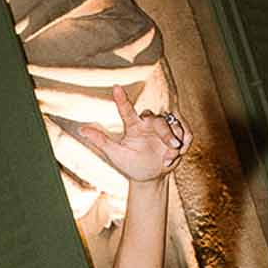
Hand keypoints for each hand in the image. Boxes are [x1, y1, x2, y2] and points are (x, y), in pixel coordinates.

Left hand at [44, 84, 190, 194]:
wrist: (149, 180)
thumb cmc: (131, 166)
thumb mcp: (115, 155)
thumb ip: (101, 141)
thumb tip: (80, 130)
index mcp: (133, 126)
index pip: (126, 110)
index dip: (122, 99)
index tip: (115, 87)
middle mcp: (149, 124)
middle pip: (159, 120)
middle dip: (167, 134)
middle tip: (172, 148)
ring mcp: (164, 129)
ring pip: (175, 124)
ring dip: (176, 140)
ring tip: (170, 157)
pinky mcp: (177, 136)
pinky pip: (187, 132)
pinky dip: (185, 141)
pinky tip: (179, 152)